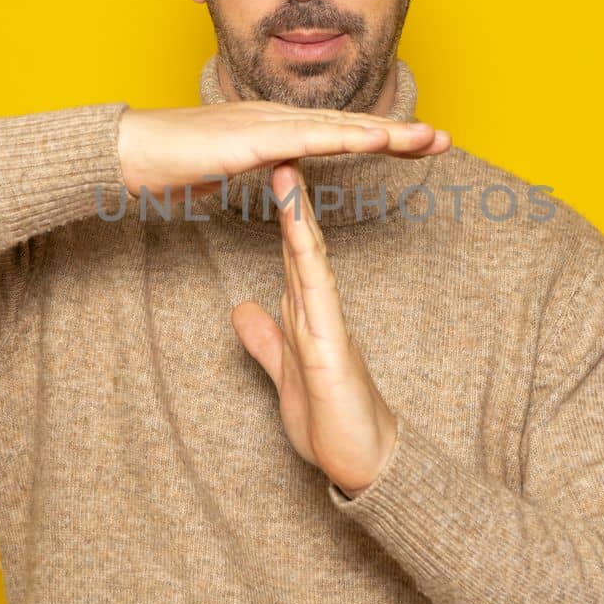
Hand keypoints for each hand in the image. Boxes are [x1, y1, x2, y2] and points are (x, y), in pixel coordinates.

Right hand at [116, 101, 449, 199]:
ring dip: (386, 132)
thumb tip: (271, 177)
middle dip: (399, 132)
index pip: (336, 131)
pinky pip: (307, 140)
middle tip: (445, 138)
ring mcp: (264, 124)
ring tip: (427, 138)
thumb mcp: (226, 171)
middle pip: (348, 124)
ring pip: (338, 127)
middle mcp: (275, 118)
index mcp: (272, 127)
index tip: (418, 144)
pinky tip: (376, 139)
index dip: (379, 134)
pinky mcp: (251, 139)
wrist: (128, 152)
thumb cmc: (169, 163)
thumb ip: (253, 170)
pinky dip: (346, 138)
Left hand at [230, 160, 398, 497]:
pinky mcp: (332, 346)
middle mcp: (318, 308)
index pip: (288, 248)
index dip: (276, 208)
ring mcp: (328, 323)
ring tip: (287, 168)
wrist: (363, 462)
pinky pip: (319, 295)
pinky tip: (301, 234)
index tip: (262, 167)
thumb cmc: (329, 420)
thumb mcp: (283, 372)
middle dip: (291, 192)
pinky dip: (309, 261)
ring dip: (299, 213)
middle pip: (301, 238)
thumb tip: (241, 310)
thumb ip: (265, 339)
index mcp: (305, 311)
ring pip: (311, 256)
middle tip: (278, 141)